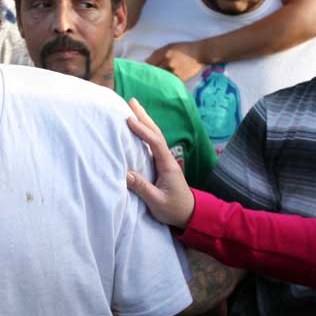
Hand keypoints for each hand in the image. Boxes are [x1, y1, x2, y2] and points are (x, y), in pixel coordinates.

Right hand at [125, 97, 194, 229]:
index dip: (142, 130)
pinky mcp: (161, 165)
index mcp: (167, 165)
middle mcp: (167, 159)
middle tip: (132, 101)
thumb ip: (142, 188)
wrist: (189, 214)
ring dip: (145, 121)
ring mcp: (165, 161)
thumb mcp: (157, 202)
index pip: (155, 143)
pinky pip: (152, 144)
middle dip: (144, 117)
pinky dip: (145, 132)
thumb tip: (126, 173)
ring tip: (134, 108)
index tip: (129, 120)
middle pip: (156, 133)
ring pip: (155, 136)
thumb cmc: (174, 209)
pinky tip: (138, 128)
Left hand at [146, 42, 206, 80]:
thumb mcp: (170, 46)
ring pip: (161, 79)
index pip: (150, 63)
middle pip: (154, 72)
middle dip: (150, 75)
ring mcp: (175, 72)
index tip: (140, 71)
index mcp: (165, 53)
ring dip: (157, 80)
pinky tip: (163, 84)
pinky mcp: (180, 79)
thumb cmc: (183, 48)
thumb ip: (157, 53)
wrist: (200, 54)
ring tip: (152, 83)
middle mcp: (168, 63)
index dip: (145, 68)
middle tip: (144, 78)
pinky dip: (166, 83)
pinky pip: (169, 82)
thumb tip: (146, 62)